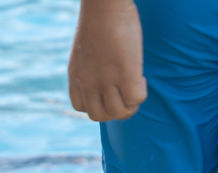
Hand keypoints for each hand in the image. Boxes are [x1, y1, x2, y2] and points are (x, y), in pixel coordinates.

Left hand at [68, 0, 147, 121]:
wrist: (104, 4)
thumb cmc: (98, 19)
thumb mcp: (85, 48)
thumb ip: (89, 65)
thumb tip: (102, 69)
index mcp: (76, 77)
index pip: (81, 107)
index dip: (98, 102)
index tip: (108, 88)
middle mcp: (89, 83)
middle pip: (100, 116)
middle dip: (115, 109)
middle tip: (126, 91)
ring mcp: (106, 80)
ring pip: (119, 112)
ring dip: (130, 104)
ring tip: (135, 82)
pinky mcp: (125, 74)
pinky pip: (135, 99)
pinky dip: (141, 93)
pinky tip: (141, 77)